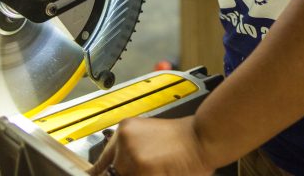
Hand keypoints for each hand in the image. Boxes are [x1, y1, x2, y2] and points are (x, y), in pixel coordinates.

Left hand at [89, 116, 214, 175]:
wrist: (203, 136)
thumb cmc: (184, 139)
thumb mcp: (150, 138)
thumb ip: (130, 153)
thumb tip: (110, 172)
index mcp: (124, 131)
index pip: (100, 163)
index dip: (100, 174)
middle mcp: (123, 141)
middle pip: (113, 173)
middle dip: (129, 174)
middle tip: (149, 168)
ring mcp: (131, 155)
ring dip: (141, 174)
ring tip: (159, 168)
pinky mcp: (143, 169)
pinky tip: (163, 171)